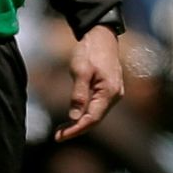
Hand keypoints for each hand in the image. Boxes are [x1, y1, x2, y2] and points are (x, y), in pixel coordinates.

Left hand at [55, 25, 123, 141]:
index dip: (76, 130)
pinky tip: (74, 115)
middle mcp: (115, 95)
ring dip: (80, 122)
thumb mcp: (80, 70)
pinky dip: (85, 113)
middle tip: (58, 136)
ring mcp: (113, 92)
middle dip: (76, 128)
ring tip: (62, 129)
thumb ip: (78, 95)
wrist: (102, 35)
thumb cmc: (91, 50)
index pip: (92, 119)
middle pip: (95, 119)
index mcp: (109, 92)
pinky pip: (97, 106)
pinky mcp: (109, 89)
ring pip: (96, 113)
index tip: (59, 137)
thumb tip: (74, 118)